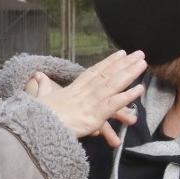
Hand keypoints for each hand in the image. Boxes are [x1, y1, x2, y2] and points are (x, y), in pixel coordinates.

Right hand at [24, 50, 145, 142]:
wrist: (37, 125)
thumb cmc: (39, 114)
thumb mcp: (41, 97)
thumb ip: (43, 86)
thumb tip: (36, 75)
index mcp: (74, 88)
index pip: (94, 71)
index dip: (109, 62)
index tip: (121, 54)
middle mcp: (84, 91)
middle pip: (108, 74)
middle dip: (124, 63)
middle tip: (139, 54)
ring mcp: (91, 102)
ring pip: (113, 84)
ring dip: (129, 73)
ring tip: (143, 63)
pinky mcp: (95, 115)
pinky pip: (114, 104)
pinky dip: (127, 96)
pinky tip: (139, 89)